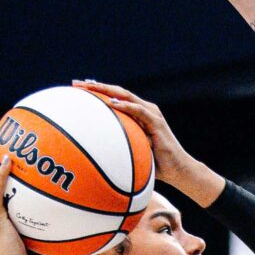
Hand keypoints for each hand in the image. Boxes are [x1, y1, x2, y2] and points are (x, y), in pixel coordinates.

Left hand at [71, 79, 215, 201]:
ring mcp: (151, 114)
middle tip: (77, 84)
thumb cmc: (154, 165)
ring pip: (126, 96)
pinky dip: (125, 106)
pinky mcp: (157, 122)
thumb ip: (118, 147)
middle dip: (96, 86)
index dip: (96, 91)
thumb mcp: (132, 152)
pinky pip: (139, 111)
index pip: (114, 98)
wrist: (177, 170)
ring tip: (90, 88)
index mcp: (137, 114)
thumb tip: (94, 155)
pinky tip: (112, 104)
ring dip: (107, 91)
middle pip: (117, 92)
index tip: (77, 89)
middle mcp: (144, 109)